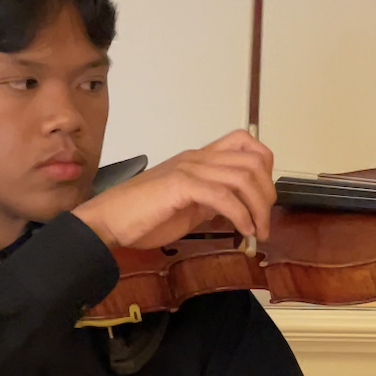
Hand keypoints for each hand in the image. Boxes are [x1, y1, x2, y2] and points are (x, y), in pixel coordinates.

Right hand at [72, 130, 274, 248]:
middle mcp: (197, 158)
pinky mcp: (180, 185)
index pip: (245, 144)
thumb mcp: (187, 206)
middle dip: (266, 194)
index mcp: (198, 159)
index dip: (264, 167)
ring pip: (242, 177)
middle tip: (264, 222)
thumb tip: (236, 208)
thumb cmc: (141, 215)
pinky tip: (242, 230)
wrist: (108, 220)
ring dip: (258, 208)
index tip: (263, 199)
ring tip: (257, 231)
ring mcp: (188, 169)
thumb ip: (211, 201)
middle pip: (252, 161)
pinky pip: (223, 196)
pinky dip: (240, 215)